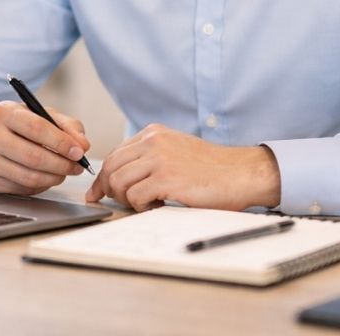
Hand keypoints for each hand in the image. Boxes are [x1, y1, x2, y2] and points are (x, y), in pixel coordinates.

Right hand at [0, 102, 89, 195]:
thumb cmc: (9, 125)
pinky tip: (46, 177)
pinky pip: (21, 188)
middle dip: (62, 164)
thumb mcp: (34, 113)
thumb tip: (83, 144)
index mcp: (4, 113)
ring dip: (54, 178)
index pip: (37, 128)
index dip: (62, 142)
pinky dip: (40, 185)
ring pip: (29, 177)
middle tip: (77, 166)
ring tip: (64, 172)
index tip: (80, 151)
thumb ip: (63, 124)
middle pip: (34, 157)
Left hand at [85, 124, 280, 211]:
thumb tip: (118, 179)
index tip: (97, 193)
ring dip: (127, 199)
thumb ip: (150, 158)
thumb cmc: (212, 169)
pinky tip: (158, 206)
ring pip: (119, 182)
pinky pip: (135, 196)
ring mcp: (159, 158)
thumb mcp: (176, 151)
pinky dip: (141, 207)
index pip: (115, 154)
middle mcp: (154, 141)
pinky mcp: (167, 178)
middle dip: (109, 189)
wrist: (242, 173)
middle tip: (121, 203)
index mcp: (154, 133)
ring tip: (147, 203)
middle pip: (111, 167)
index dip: (103, 177)